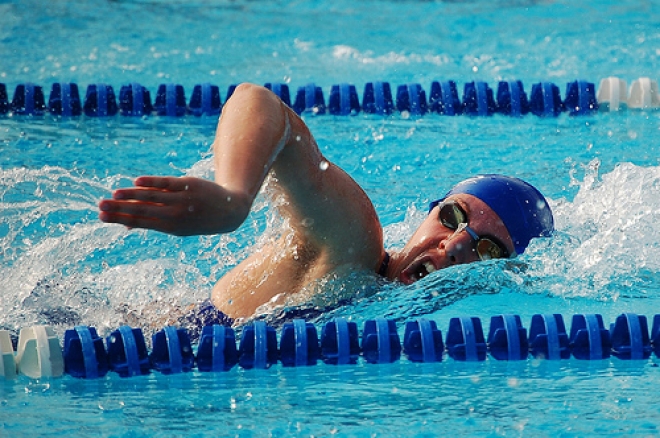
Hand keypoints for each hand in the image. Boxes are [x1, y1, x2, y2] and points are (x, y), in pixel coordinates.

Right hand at [98, 176, 250, 235]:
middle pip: (143, 211)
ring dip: (132, 195)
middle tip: (100, 207)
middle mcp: (175, 215)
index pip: (140, 222)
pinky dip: (153, 182)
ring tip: (114, 194)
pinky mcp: (189, 185)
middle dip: (120, 209)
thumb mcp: (178, 227)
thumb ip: (154, 223)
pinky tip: (137, 181)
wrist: (229, 211)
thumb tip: (127, 226)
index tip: (101, 217)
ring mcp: (183, 200)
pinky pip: (168, 183)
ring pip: (153, 197)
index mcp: (170, 227)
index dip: (120, 219)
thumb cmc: (198, 219)